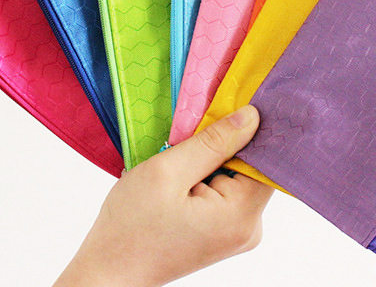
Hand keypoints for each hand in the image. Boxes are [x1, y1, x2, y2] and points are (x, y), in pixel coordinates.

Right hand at [55, 105, 271, 286]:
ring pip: (236, 175)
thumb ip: (214, 142)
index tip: (232, 106)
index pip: (266, 159)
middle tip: (193, 132)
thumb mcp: (168, 172)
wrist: (108, 272)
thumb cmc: (131, 226)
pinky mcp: (221, 230)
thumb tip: (253, 116)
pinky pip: (225, 190)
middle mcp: (248, 227)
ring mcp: (235, 231)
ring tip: (181, 157)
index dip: (253, 129)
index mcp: (241, 215)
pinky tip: (182, 174)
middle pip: (251, 166)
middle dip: (225, 144)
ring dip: (212, 159)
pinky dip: (206, 174)